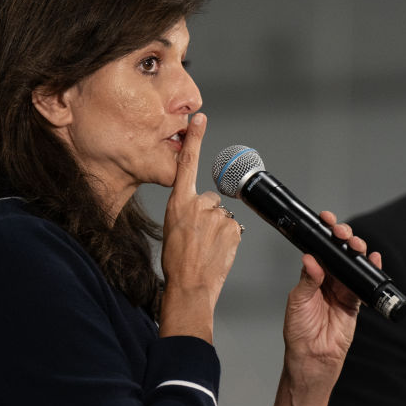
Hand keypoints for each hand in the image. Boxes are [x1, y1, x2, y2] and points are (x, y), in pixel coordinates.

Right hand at [159, 113, 242, 341]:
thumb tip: (202, 210)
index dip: (195, 140)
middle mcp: (197, 205)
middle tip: (200, 237)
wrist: (189, 285)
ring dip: (219, 228)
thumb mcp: (171, 229)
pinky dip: (229, 238)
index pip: (186, 164)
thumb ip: (186, 212)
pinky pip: (233, 227)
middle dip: (209, 214)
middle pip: (212, 199)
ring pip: (223, 215)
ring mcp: (216, 216)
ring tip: (208, 247)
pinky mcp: (232, 228)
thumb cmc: (177, 262)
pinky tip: (218, 250)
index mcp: (178, 203)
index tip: (200, 120)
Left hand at [271, 211, 380, 405]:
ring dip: (357, 252)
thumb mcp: (298, 302)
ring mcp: (342, 290)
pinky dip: (371, 271)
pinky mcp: (355, 302)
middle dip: (343, 239)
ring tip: (357, 245)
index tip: (325, 221)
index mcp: (311, 276)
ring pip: (353, 264)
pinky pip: (364, 283)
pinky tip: (374, 261)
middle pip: (339, 253)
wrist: (313, 358)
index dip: (323, 234)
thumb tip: (311, 259)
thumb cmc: (299, 332)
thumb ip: (308, 280)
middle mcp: (327, 280)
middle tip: (342, 233)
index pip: (319, 249)